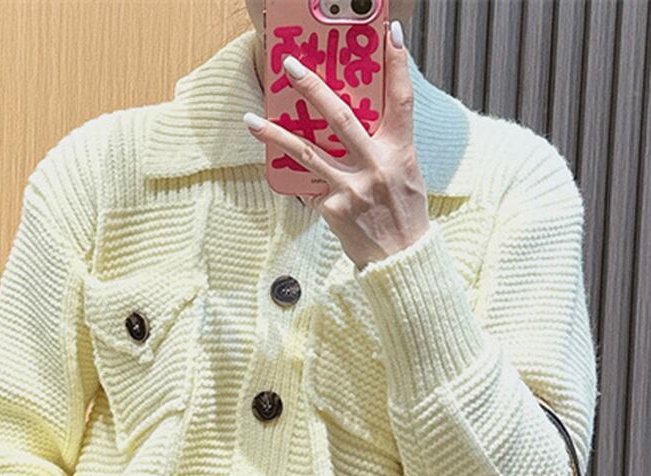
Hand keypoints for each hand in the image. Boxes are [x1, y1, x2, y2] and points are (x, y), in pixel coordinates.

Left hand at [243, 20, 429, 270]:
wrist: (401, 262)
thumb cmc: (403, 216)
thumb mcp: (406, 175)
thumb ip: (383, 146)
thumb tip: (355, 120)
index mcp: (401, 152)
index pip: (401, 99)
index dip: (398, 64)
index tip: (390, 33)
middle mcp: (377, 166)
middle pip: (341, 116)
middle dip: (313, 88)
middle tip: (290, 66)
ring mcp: (353, 188)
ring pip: (308, 151)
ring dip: (275, 134)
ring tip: (251, 120)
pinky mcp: (334, 208)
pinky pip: (307, 184)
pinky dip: (292, 175)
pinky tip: (274, 165)